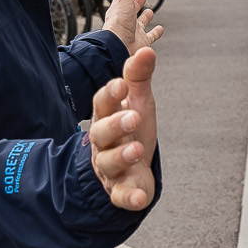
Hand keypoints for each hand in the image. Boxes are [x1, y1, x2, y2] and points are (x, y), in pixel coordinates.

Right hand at [88, 31, 161, 210]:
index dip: (110, 95)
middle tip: (133, 117)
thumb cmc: (131, 129)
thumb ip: (139, 77)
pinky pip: (121, 196)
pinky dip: (130, 197)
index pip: (101, 104)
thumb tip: (146, 50)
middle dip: (115, 125)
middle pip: (101, 133)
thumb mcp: (137, 101)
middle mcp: (103, 143)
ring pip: (109, 163)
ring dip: (122, 156)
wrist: (131, 168)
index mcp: (106, 118)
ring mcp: (110, 168)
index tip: (121, 84)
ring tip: (137, 149)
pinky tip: (141, 197)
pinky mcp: (120, 191)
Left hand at [102, 0, 154, 50]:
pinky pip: (151, 36)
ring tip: (150, 12)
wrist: (119, 46)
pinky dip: (156, 32)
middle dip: (137, 3)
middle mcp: (126, 21)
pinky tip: (160, 29)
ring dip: (146, 17)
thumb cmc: (118, 24)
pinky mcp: (142, 41)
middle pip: (132, 10)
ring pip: (141, 22)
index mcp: (120, 10)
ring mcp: (135, 32)